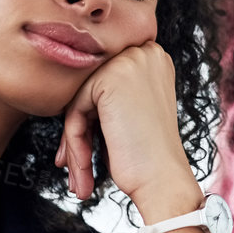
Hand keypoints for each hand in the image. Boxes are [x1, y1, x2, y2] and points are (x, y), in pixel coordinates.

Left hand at [56, 39, 198, 216]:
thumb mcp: (132, 112)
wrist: (163, 180)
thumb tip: (70, 92)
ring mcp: (129, 61)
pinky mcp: (111, 78)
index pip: (105, 82)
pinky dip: (75, 143)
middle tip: (73, 165)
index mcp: (154, 58)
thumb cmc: (148, 155)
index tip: (85, 149)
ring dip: (75, 143)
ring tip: (79, 177)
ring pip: (80, 101)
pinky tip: (82, 170)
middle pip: (91, 89)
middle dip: (78, 131)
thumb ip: (109, 93)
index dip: (91, 117)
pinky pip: (76, 110)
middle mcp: (146, 52)